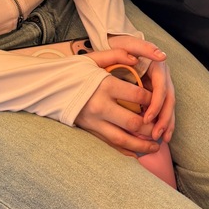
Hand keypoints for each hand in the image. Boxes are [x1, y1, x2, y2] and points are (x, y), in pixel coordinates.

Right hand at [74, 37, 172, 153]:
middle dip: (151, 126)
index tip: (157, 99)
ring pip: (123, 139)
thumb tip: (137, 59)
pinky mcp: (89, 131)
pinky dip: (125, 150)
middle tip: (161, 127)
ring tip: (155, 147)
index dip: (151, 100)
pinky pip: (110, 144)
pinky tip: (137, 153)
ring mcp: (94, 121)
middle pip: (133, 122)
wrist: (47, 88)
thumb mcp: (93, 59)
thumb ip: (116, 55)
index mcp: (104, 86)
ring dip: (142, 145)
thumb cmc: (72, 71)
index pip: (136, 97)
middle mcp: (100, 106)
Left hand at [106, 35, 174, 143]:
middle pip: (169, 100)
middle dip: (164, 118)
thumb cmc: (121, 44)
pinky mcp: (154, 92)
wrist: (116, 43)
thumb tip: (162, 56)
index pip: (161, 88)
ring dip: (167, 123)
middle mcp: (162, 76)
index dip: (156, 104)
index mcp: (158, 66)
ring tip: (162, 139)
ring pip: (168, 106)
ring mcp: (160, 85)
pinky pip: (161, 108)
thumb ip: (144, 47)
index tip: (147, 118)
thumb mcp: (129, 43)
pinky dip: (161, 121)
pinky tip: (159, 134)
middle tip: (157, 134)